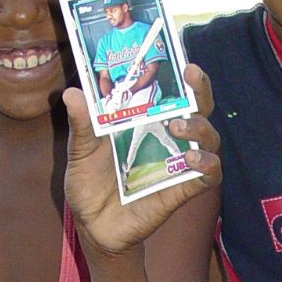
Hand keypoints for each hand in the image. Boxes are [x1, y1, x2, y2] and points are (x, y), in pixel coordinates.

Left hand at [65, 63, 220, 256]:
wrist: (93, 226)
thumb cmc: (90, 183)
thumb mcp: (80, 151)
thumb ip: (81, 126)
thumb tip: (72, 93)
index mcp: (147, 120)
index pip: (172, 90)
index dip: (181, 72)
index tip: (180, 55)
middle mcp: (169, 136)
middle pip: (199, 106)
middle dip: (200, 88)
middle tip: (190, 75)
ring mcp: (179, 162)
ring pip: (209, 138)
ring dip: (199, 127)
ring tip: (179, 126)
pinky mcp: (182, 189)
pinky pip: (208, 175)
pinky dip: (207, 165)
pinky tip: (192, 160)